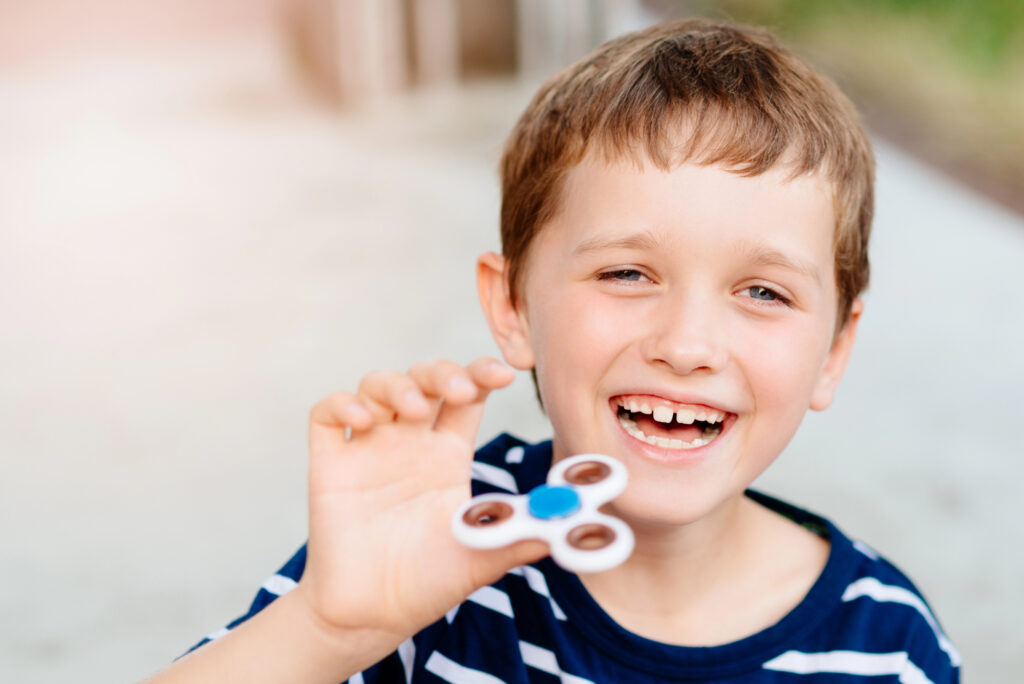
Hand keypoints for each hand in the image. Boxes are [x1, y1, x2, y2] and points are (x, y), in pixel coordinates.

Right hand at [296, 358, 545, 641]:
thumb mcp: (481, 558)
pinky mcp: (330, 464)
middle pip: (425, 379)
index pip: (467, 395)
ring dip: (397, 384)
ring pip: (378, 386)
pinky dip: (343, 404)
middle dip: (442, 371)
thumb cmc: (427, 584)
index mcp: (448, 455)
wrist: (372, 616)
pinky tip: (363, 420)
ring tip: (414, 410)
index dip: (482, 374)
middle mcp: (410, 443)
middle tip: (457, 389)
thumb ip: (521, 538)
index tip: (504, 374)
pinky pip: (327, 414)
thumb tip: (572, 525)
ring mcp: (369, 450)